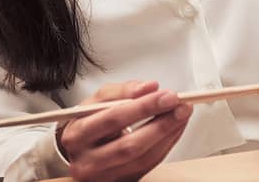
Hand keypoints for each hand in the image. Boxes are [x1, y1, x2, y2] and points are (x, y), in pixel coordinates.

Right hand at [57, 81, 191, 181]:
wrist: (79, 150)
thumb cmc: (87, 123)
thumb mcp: (96, 101)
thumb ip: (122, 91)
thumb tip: (149, 87)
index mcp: (77, 135)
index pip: (113, 118)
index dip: (143, 106)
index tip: (166, 95)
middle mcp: (87, 161)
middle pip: (129, 145)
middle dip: (160, 123)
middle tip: (180, 106)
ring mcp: (103, 176)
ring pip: (142, 158)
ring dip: (168, 134)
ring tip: (181, 115)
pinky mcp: (120, 181)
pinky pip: (148, 165)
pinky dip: (165, 145)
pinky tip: (174, 129)